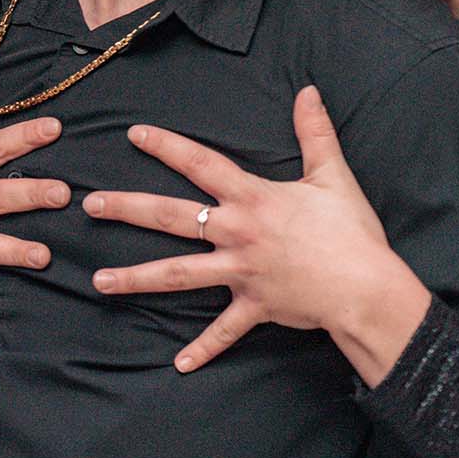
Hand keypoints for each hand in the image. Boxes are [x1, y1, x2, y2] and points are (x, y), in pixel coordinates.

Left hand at [83, 85, 429, 380]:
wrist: (369, 288)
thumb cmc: (352, 233)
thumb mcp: (333, 177)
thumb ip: (315, 134)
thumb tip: (309, 92)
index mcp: (252, 199)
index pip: (200, 164)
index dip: (167, 146)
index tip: (132, 134)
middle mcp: (237, 233)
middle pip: (171, 218)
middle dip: (127, 209)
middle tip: (88, 205)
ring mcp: (240, 272)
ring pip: (177, 275)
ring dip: (136, 279)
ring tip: (99, 281)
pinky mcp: (253, 306)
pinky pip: (223, 331)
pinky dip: (204, 349)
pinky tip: (178, 365)